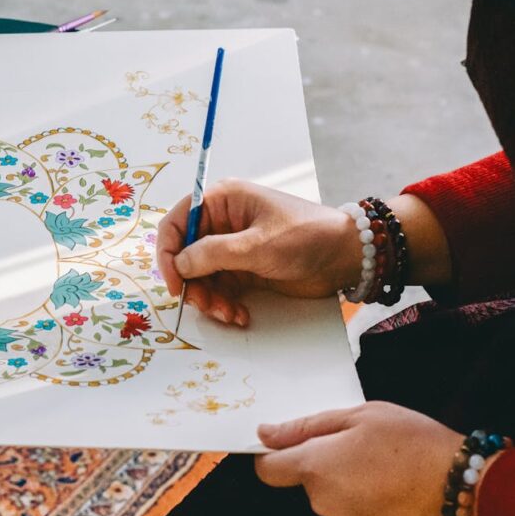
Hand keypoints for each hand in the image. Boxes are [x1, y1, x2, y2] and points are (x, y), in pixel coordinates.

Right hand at [156, 179, 360, 325]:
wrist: (346, 257)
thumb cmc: (306, 236)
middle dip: (193, 284)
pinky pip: (219, 290)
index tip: (174, 283)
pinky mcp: (242, 269)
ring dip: (209, 300)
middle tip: (205, 306)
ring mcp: (231, 247)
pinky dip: (224, 305)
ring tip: (229, 314)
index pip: (176, 223)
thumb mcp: (258, 245)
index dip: (168, 253)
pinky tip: (240, 314)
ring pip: (200, 277)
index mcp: (221, 201)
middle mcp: (221, 222)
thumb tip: (179, 264)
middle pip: (185, 255)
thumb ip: (213, 254)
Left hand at [255, 402, 463, 515]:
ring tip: (381, 469)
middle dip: (324, 465)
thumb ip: (306, 427)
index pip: (268, 470)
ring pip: (330, 500)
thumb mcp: (359, 416)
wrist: (463, 486)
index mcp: (315, 467)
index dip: (273, 455)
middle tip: (360, 449)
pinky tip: (389, 489)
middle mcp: (323, 502)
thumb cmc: (412, 443)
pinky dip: (363, 503)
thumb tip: (265, 434)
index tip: (289, 445)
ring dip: (346, 486)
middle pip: (305, 483)